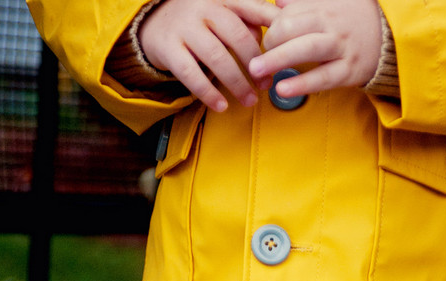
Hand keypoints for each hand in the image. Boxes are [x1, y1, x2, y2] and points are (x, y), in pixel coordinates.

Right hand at [139, 0, 274, 111]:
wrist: (155, 22)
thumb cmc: (202, 22)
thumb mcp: (225, 13)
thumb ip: (250, 22)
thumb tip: (278, 42)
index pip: (254, 8)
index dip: (273, 29)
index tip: (289, 48)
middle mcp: (204, 7)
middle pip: (237, 36)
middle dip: (256, 63)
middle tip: (266, 84)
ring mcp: (185, 27)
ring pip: (217, 57)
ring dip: (237, 83)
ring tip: (250, 100)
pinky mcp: (169, 48)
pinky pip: (191, 74)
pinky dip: (208, 93)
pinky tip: (221, 106)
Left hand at [248, 0, 382, 98]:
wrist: (390, 37)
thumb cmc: (352, 21)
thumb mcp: (330, 3)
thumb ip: (303, 3)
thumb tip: (278, 3)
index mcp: (322, 5)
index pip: (287, 14)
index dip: (270, 28)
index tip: (261, 43)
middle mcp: (331, 23)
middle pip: (292, 27)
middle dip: (269, 41)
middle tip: (251, 60)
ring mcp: (340, 47)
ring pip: (306, 49)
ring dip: (278, 59)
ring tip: (257, 71)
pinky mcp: (349, 70)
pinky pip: (322, 78)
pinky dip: (301, 84)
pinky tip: (282, 89)